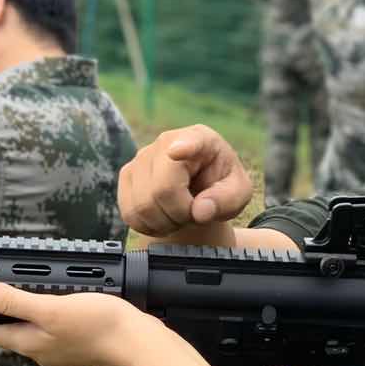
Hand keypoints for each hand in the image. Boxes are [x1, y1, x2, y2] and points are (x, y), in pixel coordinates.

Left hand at [0, 282, 165, 365]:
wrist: (138, 343)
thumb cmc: (97, 325)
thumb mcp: (49, 307)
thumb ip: (11, 301)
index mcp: (29, 344)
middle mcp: (43, 353)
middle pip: (14, 333)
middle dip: (7, 314)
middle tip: (6, 289)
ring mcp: (63, 353)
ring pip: (37, 334)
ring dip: (33, 317)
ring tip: (36, 295)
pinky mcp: (81, 349)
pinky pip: (59, 335)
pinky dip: (56, 321)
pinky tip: (67, 308)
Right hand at [118, 124, 253, 237]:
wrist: (200, 189)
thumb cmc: (221, 187)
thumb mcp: (238, 193)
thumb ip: (226, 200)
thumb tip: (200, 211)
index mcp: (201, 139)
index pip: (191, 142)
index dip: (183, 147)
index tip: (176, 152)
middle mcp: (166, 141)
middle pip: (162, 189)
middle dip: (179, 214)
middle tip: (193, 215)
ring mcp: (141, 157)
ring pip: (142, 205)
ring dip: (164, 223)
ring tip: (180, 217)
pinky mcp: (126, 175)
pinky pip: (130, 212)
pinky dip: (148, 226)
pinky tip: (162, 219)